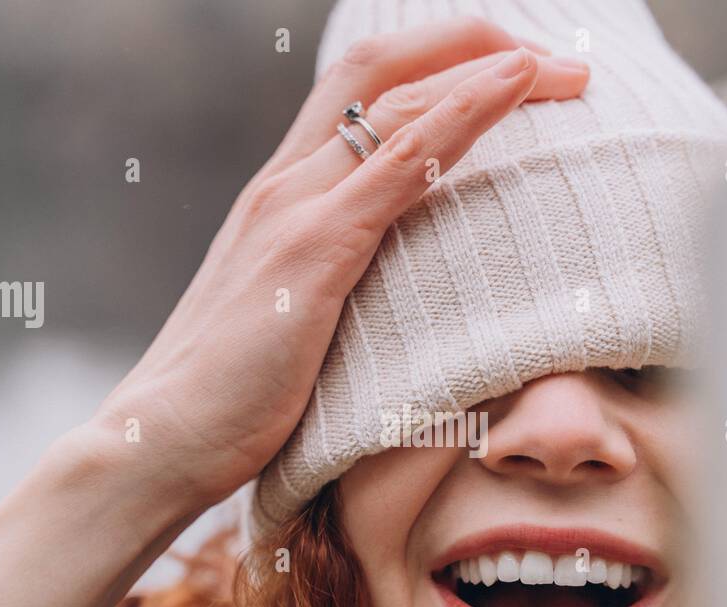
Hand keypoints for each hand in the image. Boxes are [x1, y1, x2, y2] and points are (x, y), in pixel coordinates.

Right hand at [90, 17, 589, 511]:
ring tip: (564, 68)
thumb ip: (332, 288)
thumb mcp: (290, 323)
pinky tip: (516, 88)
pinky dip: (464, 114)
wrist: (161, 441)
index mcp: (280, 195)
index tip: (512, 75)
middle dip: (474, 46)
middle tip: (559, 62)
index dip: (438, 64)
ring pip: (397, 101)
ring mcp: (294, 211)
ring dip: (488, 71)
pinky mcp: (311, 252)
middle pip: (383, 70)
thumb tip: (393, 302)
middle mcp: (284, 183)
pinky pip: (400, 162)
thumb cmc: (231, 400)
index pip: (361, 91)